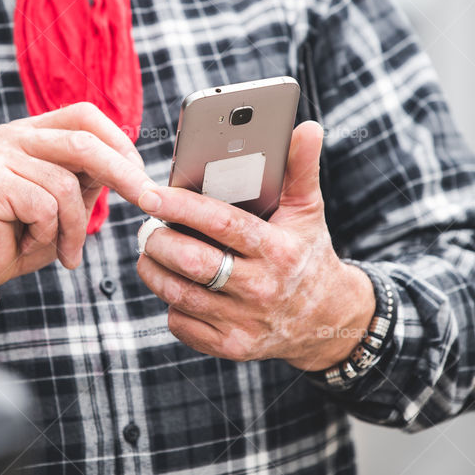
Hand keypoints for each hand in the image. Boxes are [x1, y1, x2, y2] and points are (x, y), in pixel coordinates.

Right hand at [0, 102, 156, 306]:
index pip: (85, 116)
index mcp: (32, 132)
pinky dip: (48, 234)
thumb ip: (90, 177)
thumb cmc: (20, 235)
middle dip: (124, 175)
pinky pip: (44, 207)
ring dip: (75, 228)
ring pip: (66, 185)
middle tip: (149, 203)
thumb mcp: (65, 202)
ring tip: (66, 250)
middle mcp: (12, 135)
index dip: (120, 143)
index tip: (143, 176)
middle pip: (84, 142)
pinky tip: (28, 244)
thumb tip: (135, 166)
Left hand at [135, 121, 374, 369]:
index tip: (150, 194)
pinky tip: (174, 283)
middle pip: (192, 261)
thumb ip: (301, 168)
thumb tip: (307, 127)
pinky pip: (181, 323)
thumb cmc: (306, 253)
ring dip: (154, 269)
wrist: (327, 320)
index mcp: (278, 250)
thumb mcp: (308, 211)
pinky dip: (169, 302)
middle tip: (148, 225)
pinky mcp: (231, 348)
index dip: (182, 207)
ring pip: (179, 294)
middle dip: (159, 240)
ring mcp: (245, 323)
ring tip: (152, 249)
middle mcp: (262, 289)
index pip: (222, 224)